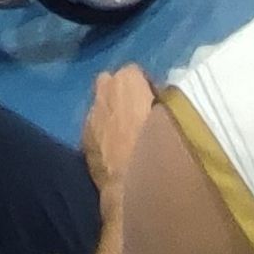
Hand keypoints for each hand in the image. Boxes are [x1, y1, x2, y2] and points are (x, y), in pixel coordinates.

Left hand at [81, 65, 155, 199]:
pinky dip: (102, 135)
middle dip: (120, 94)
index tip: (155, 101)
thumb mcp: (172, 113)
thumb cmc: (158, 142)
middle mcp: (103, 91)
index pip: (135, 71)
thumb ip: (164, 99)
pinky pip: (94, 129)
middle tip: (138, 113)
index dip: (145, 86)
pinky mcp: (82, 141)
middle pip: (110, 83)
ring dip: (110, 115)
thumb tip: (162, 99)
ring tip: (126, 135)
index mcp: (126, 79)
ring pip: (100, 107)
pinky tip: (115, 151)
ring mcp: (89, 116)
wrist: (131, 181)